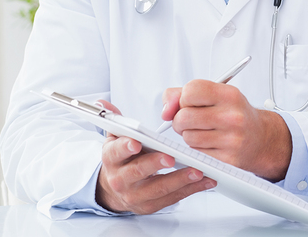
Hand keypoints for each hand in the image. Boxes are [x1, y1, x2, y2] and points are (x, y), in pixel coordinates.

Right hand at [95, 100, 216, 213]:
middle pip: (138, 171)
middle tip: (171, 157)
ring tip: (198, 170)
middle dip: (155, 164)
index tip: (136, 142)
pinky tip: (205, 180)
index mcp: (111, 158)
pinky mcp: (150, 206)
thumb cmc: (122, 158)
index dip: (124, 147)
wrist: (115, 189)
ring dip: (180, 179)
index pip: (115, 152)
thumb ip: (114, 119)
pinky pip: (172, 198)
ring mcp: (135, 195)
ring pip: (158, 188)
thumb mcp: (114, 137)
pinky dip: (191, 189)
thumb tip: (102, 102)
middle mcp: (121, 178)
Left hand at [162, 80, 292, 181]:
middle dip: (180, 120)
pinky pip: (196, 154)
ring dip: (189, 136)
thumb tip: (165, 111)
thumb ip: (181, 94)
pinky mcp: (227, 160)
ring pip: (187, 138)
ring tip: (204, 132)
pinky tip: (210, 145)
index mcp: (229, 95)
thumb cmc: (232, 114)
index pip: (190, 91)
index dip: (184, 98)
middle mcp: (233, 116)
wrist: (260, 138)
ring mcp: (231, 139)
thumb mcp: (214, 95)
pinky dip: (198, 150)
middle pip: (183, 117)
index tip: (191, 103)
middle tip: (192, 121)